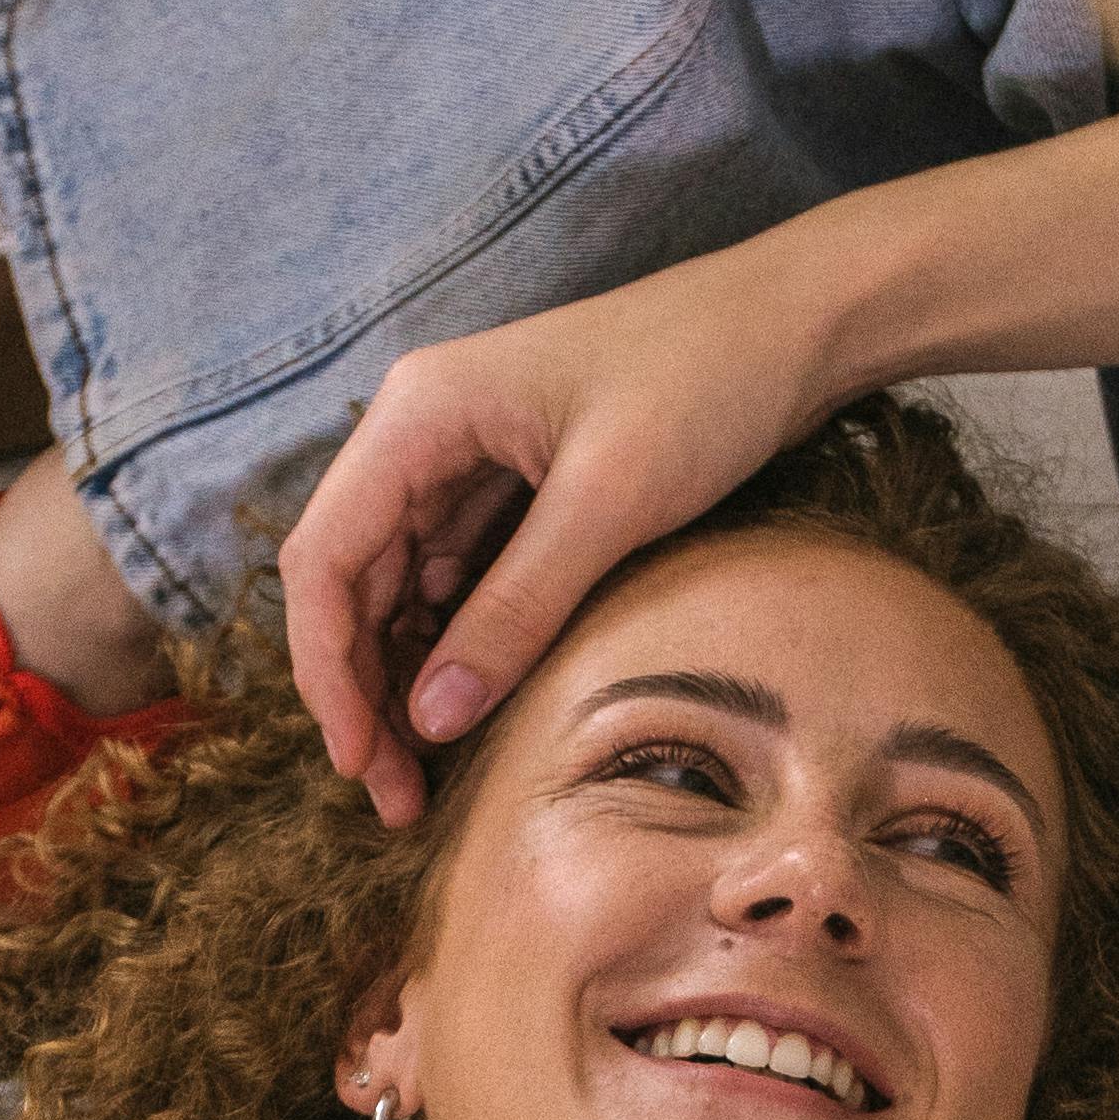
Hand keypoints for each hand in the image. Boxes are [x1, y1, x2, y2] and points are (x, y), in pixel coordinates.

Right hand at [280, 237, 837, 827]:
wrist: (793, 322)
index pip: (325, 559)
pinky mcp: (511, 486)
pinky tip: (470, 709)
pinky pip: (456, 581)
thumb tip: (431, 719)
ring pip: (398, 591)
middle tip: (397, 797)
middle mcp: (423, 432)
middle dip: (364, 693)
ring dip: (404, 681)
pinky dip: (455, 648)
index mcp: (420, 413)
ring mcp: (464, 459)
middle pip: (350, 583)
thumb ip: (516, 610)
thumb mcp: (609, 505)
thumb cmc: (706, 379)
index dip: (329, 673)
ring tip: (428, 773)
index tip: (363, 763)